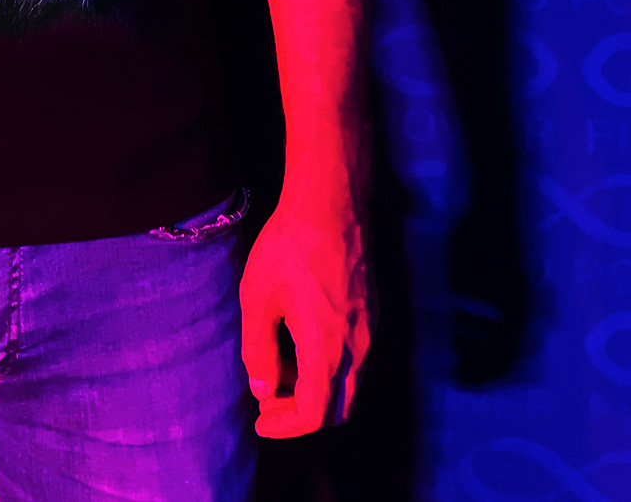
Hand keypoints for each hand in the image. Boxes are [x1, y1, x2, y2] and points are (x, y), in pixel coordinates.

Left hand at [239, 189, 373, 437]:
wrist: (331, 204)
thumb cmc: (289, 247)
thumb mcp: (258, 297)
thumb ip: (257, 349)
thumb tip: (262, 388)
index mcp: (327, 349)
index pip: (315, 414)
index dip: (286, 426)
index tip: (260, 421)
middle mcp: (357, 348)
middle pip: (338, 410)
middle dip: (302, 414)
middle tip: (268, 399)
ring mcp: (369, 332)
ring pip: (349, 386)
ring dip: (316, 392)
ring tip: (278, 367)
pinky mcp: (373, 315)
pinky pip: (355, 362)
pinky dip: (329, 370)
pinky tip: (299, 343)